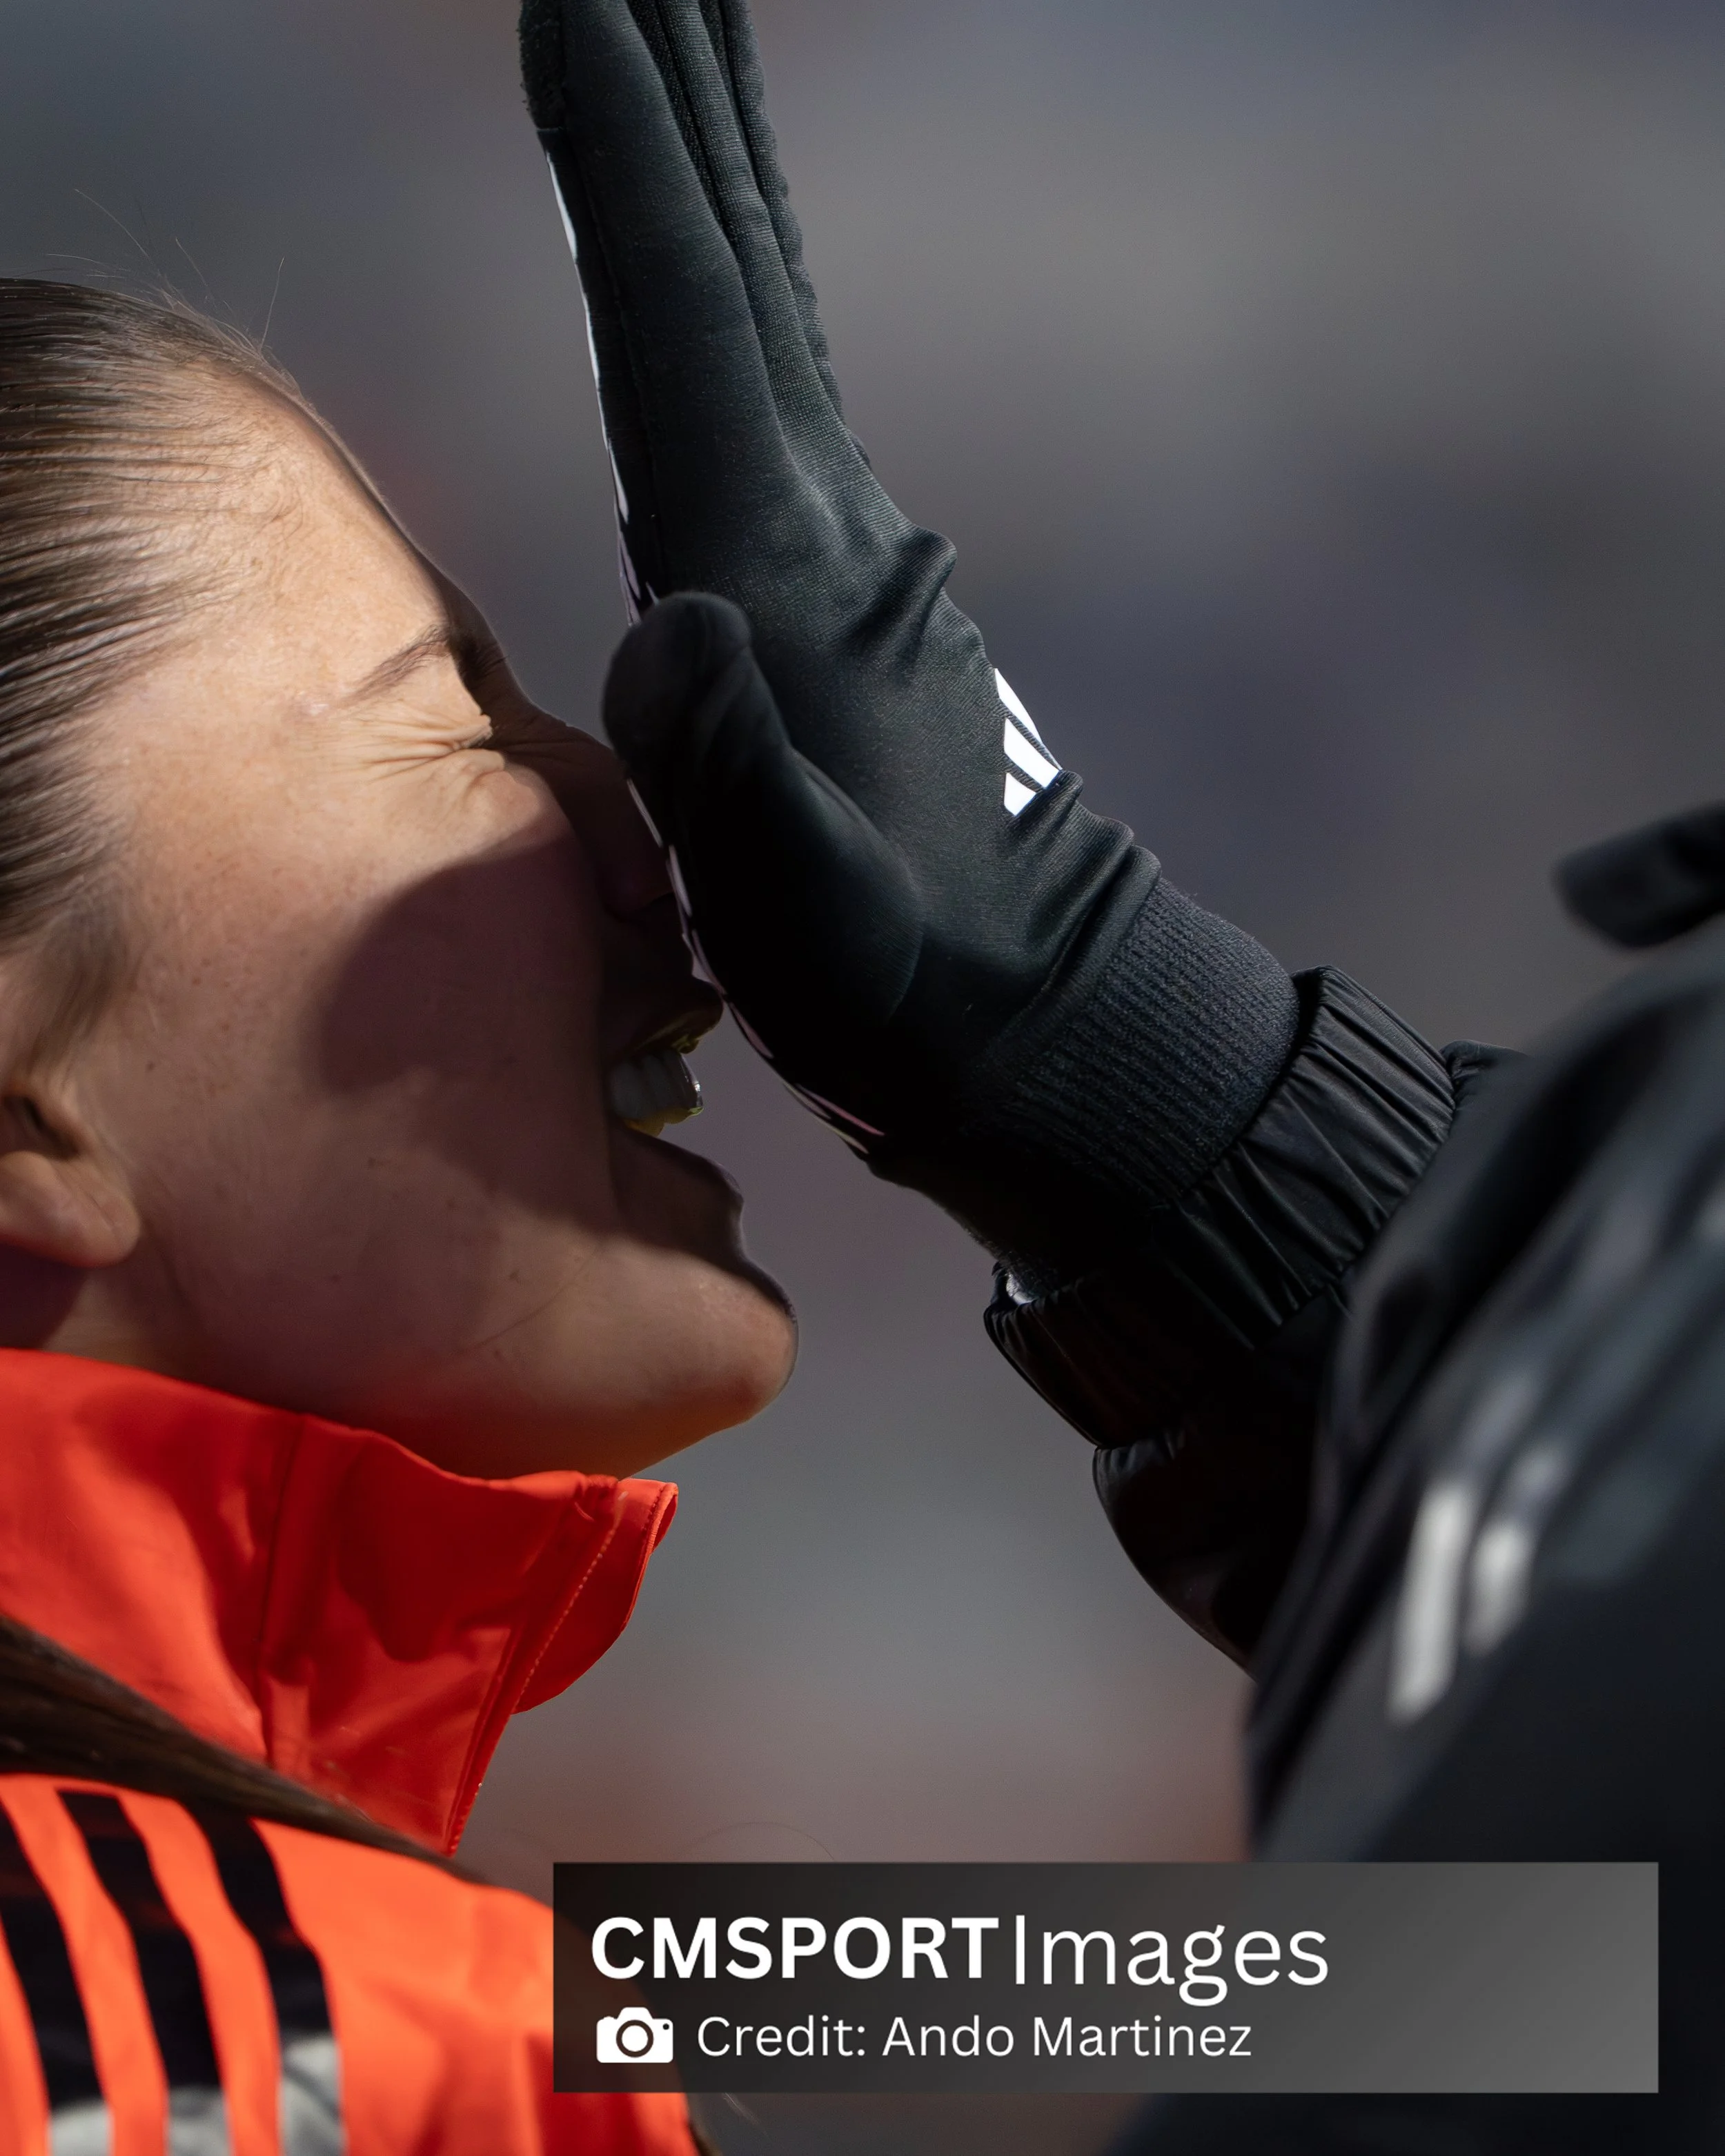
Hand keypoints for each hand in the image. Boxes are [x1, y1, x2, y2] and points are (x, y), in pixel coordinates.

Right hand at [522, 0, 1294, 1263]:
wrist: (1025, 1014)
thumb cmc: (900, 985)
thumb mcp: (810, 919)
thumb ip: (736, 778)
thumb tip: (676, 616)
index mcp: (783, 573)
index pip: (682, 326)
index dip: (624, 159)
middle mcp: (816, 520)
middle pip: (734, 261)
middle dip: (675, 89)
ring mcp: (836, 541)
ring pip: (756, 304)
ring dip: (702, 160)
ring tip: (661, 30)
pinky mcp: (836, 582)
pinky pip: (759, 383)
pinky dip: (721, 281)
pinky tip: (702, 266)